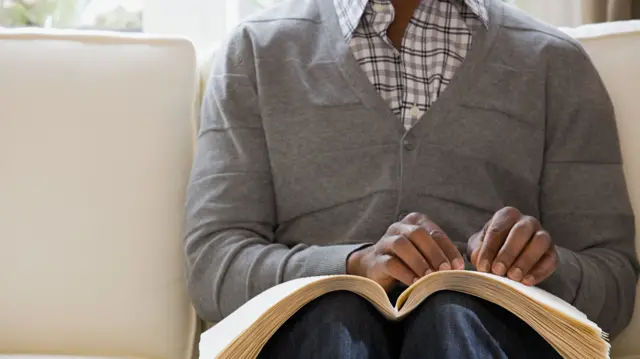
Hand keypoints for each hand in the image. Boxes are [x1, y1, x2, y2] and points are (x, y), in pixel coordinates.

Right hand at [347, 212, 464, 290]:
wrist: (374, 268)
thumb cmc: (407, 260)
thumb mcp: (424, 253)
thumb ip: (440, 255)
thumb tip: (460, 268)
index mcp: (414, 222)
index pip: (435, 232)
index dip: (448, 249)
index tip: (458, 266)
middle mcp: (398, 228)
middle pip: (418, 234)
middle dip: (435, 253)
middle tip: (446, 270)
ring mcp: (385, 242)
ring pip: (402, 245)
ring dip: (419, 262)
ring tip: (430, 277)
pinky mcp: (376, 260)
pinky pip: (391, 263)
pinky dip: (406, 274)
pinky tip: (416, 284)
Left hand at [467, 207, 557, 285]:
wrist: (513, 256)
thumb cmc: (492, 247)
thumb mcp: (479, 246)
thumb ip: (477, 250)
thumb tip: (479, 259)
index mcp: (507, 215)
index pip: (497, 229)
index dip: (489, 249)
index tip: (483, 267)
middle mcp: (527, 221)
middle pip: (520, 231)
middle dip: (508, 252)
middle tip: (498, 271)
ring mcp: (543, 235)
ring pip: (540, 242)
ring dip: (526, 260)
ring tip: (513, 277)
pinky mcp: (552, 252)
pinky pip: (550, 260)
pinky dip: (539, 271)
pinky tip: (526, 282)